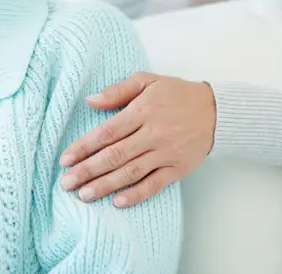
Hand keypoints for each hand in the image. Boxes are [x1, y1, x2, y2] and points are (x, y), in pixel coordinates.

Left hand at [59, 72, 216, 207]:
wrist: (216, 111)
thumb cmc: (177, 94)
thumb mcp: (147, 80)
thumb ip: (118, 90)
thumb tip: (90, 101)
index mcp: (143, 110)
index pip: (107, 132)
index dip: (84, 147)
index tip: (65, 159)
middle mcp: (153, 134)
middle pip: (115, 155)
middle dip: (88, 171)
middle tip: (66, 183)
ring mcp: (166, 153)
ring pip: (131, 172)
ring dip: (105, 185)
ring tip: (84, 195)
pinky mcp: (177, 168)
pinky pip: (154, 184)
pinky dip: (136, 194)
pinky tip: (118, 202)